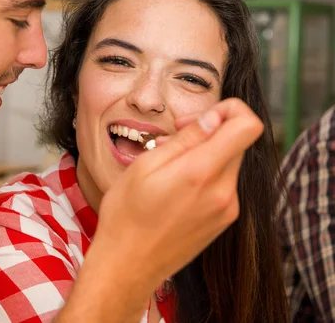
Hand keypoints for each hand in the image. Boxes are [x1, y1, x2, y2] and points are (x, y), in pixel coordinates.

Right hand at [59, 98, 262, 321]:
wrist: (128, 266)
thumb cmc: (126, 216)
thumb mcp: (145, 166)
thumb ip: (184, 140)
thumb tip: (212, 118)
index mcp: (202, 173)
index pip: (247, 126)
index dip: (230, 110)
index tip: (201, 117)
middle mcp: (224, 192)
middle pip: (237, 143)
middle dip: (210, 132)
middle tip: (173, 138)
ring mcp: (227, 210)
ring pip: (228, 163)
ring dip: (204, 155)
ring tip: (168, 165)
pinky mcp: (223, 222)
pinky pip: (223, 185)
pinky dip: (205, 176)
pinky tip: (175, 186)